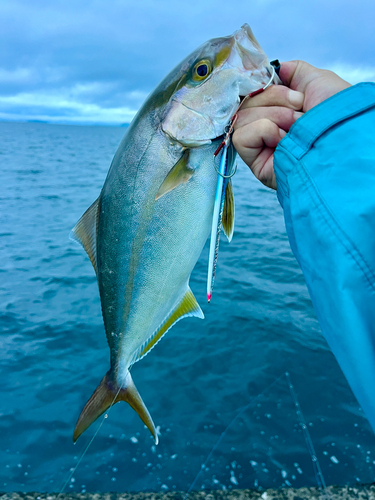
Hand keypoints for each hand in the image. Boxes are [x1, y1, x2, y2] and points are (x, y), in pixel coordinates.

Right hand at [232, 61, 350, 189]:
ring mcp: (260, 146)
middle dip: (276, 100)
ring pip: (243, 116)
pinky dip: (264, 130)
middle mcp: (266, 127)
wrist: (341, 137)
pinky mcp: (255, 162)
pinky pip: (241, 135)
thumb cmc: (334, 112)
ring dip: (274, 115)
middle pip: (247, 102)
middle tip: (300, 110)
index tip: (280, 85)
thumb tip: (268, 70)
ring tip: (295, 127)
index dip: (262, 86)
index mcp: (278, 109)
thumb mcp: (314, 79)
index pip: (252, 92)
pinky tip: (282, 140)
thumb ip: (290, 71)